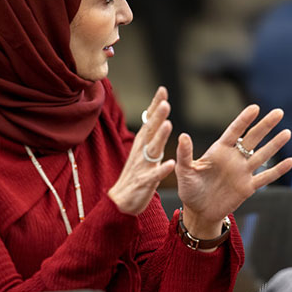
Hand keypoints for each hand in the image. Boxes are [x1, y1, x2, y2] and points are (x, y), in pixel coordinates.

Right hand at [107, 87, 175, 214]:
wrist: (121, 201)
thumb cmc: (135, 174)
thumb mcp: (143, 151)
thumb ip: (150, 135)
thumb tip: (155, 115)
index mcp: (142, 144)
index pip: (149, 121)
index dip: (155, 106)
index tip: (163, 90)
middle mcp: (141, 152)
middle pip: (150, 131)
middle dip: (157, 117)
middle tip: (166, 102)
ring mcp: (142, 166)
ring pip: (152, 150)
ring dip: (160, 138)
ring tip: (168, 125)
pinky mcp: (144, 182)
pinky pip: (154, 175)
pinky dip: (162, 169)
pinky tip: (171, 163)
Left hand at [176, 104, 291, 237]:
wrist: (198, 212)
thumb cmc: (189, 189)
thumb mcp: (184, 171)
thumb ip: (185, 154)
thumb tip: (182, 136)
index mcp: (219, 150)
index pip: (235, 131)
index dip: (244, 120)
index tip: (255, 108)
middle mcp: (234, 158)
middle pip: (253, 138)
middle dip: (266, 125)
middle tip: (279, 112)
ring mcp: (243, 172)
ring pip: (263, 155)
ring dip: (275, 144)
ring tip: (287, 132)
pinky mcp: (248, 187)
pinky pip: (266, 177)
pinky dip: (278, 170)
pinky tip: (291, 161)